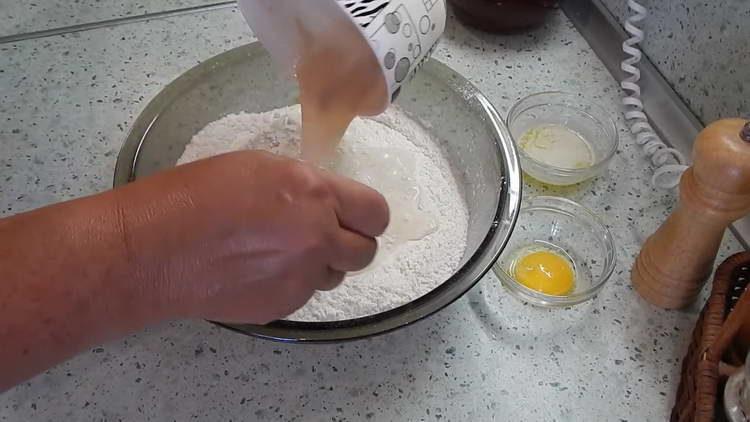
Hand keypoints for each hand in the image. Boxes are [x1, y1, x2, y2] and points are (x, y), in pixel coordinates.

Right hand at [116, 150, 388, 323]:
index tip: (357, 216)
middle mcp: (317, 238)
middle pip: (366, 252)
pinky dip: (293, 282)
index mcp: (313, 194)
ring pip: (337, 275)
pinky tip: (259, 270)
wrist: (153, 250)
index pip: (376, 212)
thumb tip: (326, 202)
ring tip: (281, 252)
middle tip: (324, 236)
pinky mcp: (283, 306)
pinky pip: (305, 293)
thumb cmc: (195, 195)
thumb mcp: (260, 167)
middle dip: (351, 243)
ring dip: (322, 264)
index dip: (369, 215)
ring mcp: (301, 277)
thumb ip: (305, 187)